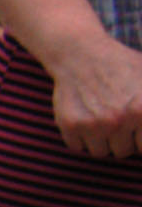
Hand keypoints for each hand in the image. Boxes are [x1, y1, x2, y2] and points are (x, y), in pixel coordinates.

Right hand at [50, 35, 141, 158]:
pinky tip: (85, 115)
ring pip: (101, 152)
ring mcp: (93, 124)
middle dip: (123, 137)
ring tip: (102, 116)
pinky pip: (78, 147)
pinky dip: (80, 136)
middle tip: (118, 116)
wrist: (83, 55)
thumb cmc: (123, 67)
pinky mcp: (70, 125)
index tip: (135, 123)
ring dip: (101, 139)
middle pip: (124, 151)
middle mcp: (119, 119)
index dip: (140, 134)